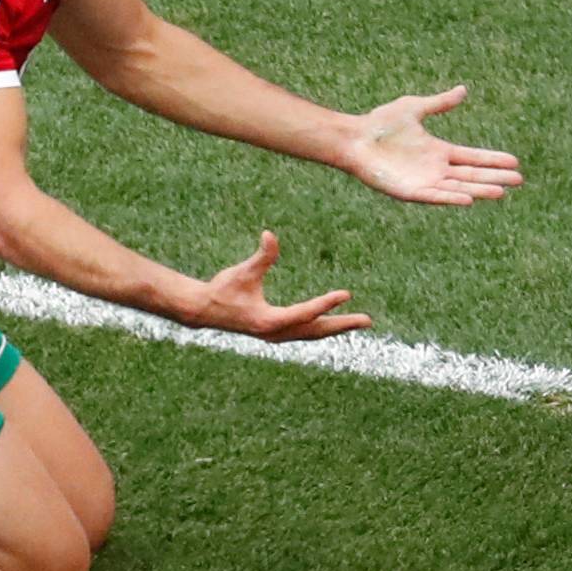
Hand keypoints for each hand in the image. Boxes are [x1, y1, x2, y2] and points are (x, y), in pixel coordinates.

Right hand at [196, 231, 371, 341]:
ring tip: (358, 322)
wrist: (204, 310)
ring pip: (312, 333)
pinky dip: (321, 327)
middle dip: (342, 324)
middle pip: (316, 331)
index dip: (326, 303)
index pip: (305, 313)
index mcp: (269, 321)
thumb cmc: (222, 289)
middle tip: (367, 321)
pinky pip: (305, 332)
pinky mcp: (275, 333)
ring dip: (335, 327)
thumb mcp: (242, 272)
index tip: (346, 294)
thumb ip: (261, 256)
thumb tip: (270, 235)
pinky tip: (332, 322)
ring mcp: (276, 336)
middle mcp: (276, 333)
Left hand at [342, 86, 521, 205]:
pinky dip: (451, 198)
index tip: (514, 162)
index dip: (492, 160)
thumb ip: (439, 103)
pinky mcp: (410, 192)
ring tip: (501, 192)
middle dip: (494, 178)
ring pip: (458, 188)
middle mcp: (435, 169)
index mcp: (438, 151)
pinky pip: (435, 196)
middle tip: (519, 180)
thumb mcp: (415, 108)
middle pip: (471, 175)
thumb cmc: (379, 123)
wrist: (354, 138)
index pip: (472, 157)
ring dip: (479, 190)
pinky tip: (469, 199)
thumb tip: (463, 90)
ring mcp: (424, 181)